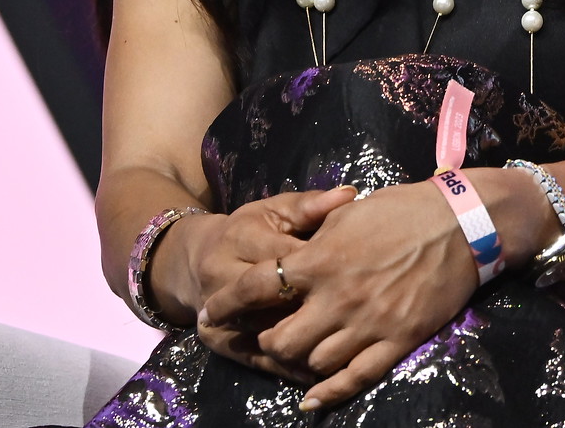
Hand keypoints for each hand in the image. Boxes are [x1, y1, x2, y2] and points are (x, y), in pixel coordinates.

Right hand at [176, 187, 355, 379]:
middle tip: (362, 315)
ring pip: (269, 335)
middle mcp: (224, 279)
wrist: (198, 263)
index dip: (328, 267)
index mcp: (240, 238)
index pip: (289, 257)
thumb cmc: (252, 230)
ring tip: (353, 348)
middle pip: (276, 301)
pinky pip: (261, 361)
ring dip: (309, 344)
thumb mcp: (276, 210)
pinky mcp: (221, 343)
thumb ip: (312, 205)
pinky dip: (293, 367)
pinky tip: (326, 371)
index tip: (366, 271)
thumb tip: (350, 194)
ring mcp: (219, 315)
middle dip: (319, 309)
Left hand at [226, 179, 480, 411]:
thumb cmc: (405, 209)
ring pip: (313, 363)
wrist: (464, 223)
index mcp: (321, 261)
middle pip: (280, 340)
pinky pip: (354, 379)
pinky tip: (311, 400)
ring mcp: (369, 324)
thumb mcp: (349, 213)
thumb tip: (291, 256)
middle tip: (264, 336)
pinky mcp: (397, 341)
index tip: (211, 313)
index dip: (227, 304)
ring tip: (297, 355)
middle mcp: (338, 298)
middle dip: (266, 340)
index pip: (257, 288)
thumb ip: (314, 238)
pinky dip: (328, 394)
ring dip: (300, 361)